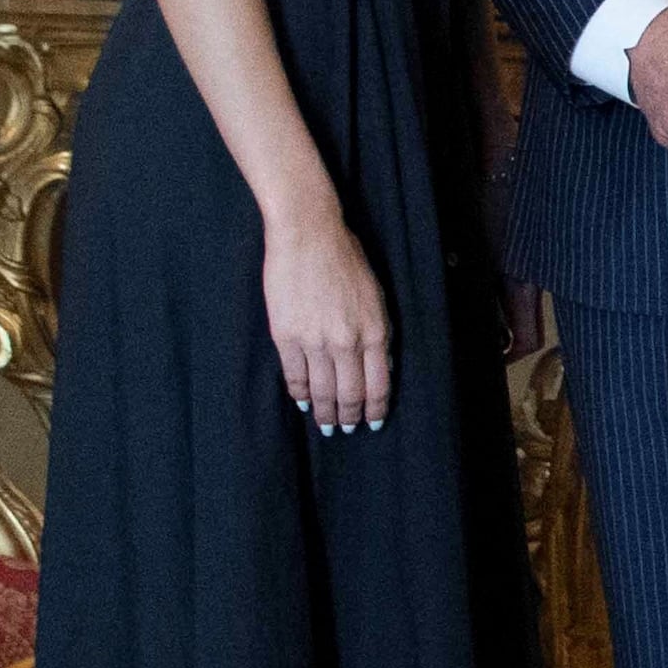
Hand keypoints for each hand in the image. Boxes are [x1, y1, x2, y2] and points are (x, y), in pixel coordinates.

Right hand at [265, 204, 394, 433]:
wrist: (309, 237)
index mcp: (375, 331)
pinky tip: (303, 404)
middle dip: (349, 417)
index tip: (373, 423)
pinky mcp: (287, 337)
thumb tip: (381, 364)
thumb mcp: (376, 296)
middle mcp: (348, 342)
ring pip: (322, 391)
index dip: (375, 409)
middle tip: (346, 431)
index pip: (379, 384)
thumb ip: (379, 331)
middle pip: (350, 394)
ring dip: (324, 413)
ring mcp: (316, 341)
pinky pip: (295, 376)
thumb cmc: (346, 260)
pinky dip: (300, 395)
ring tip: (325, 426)